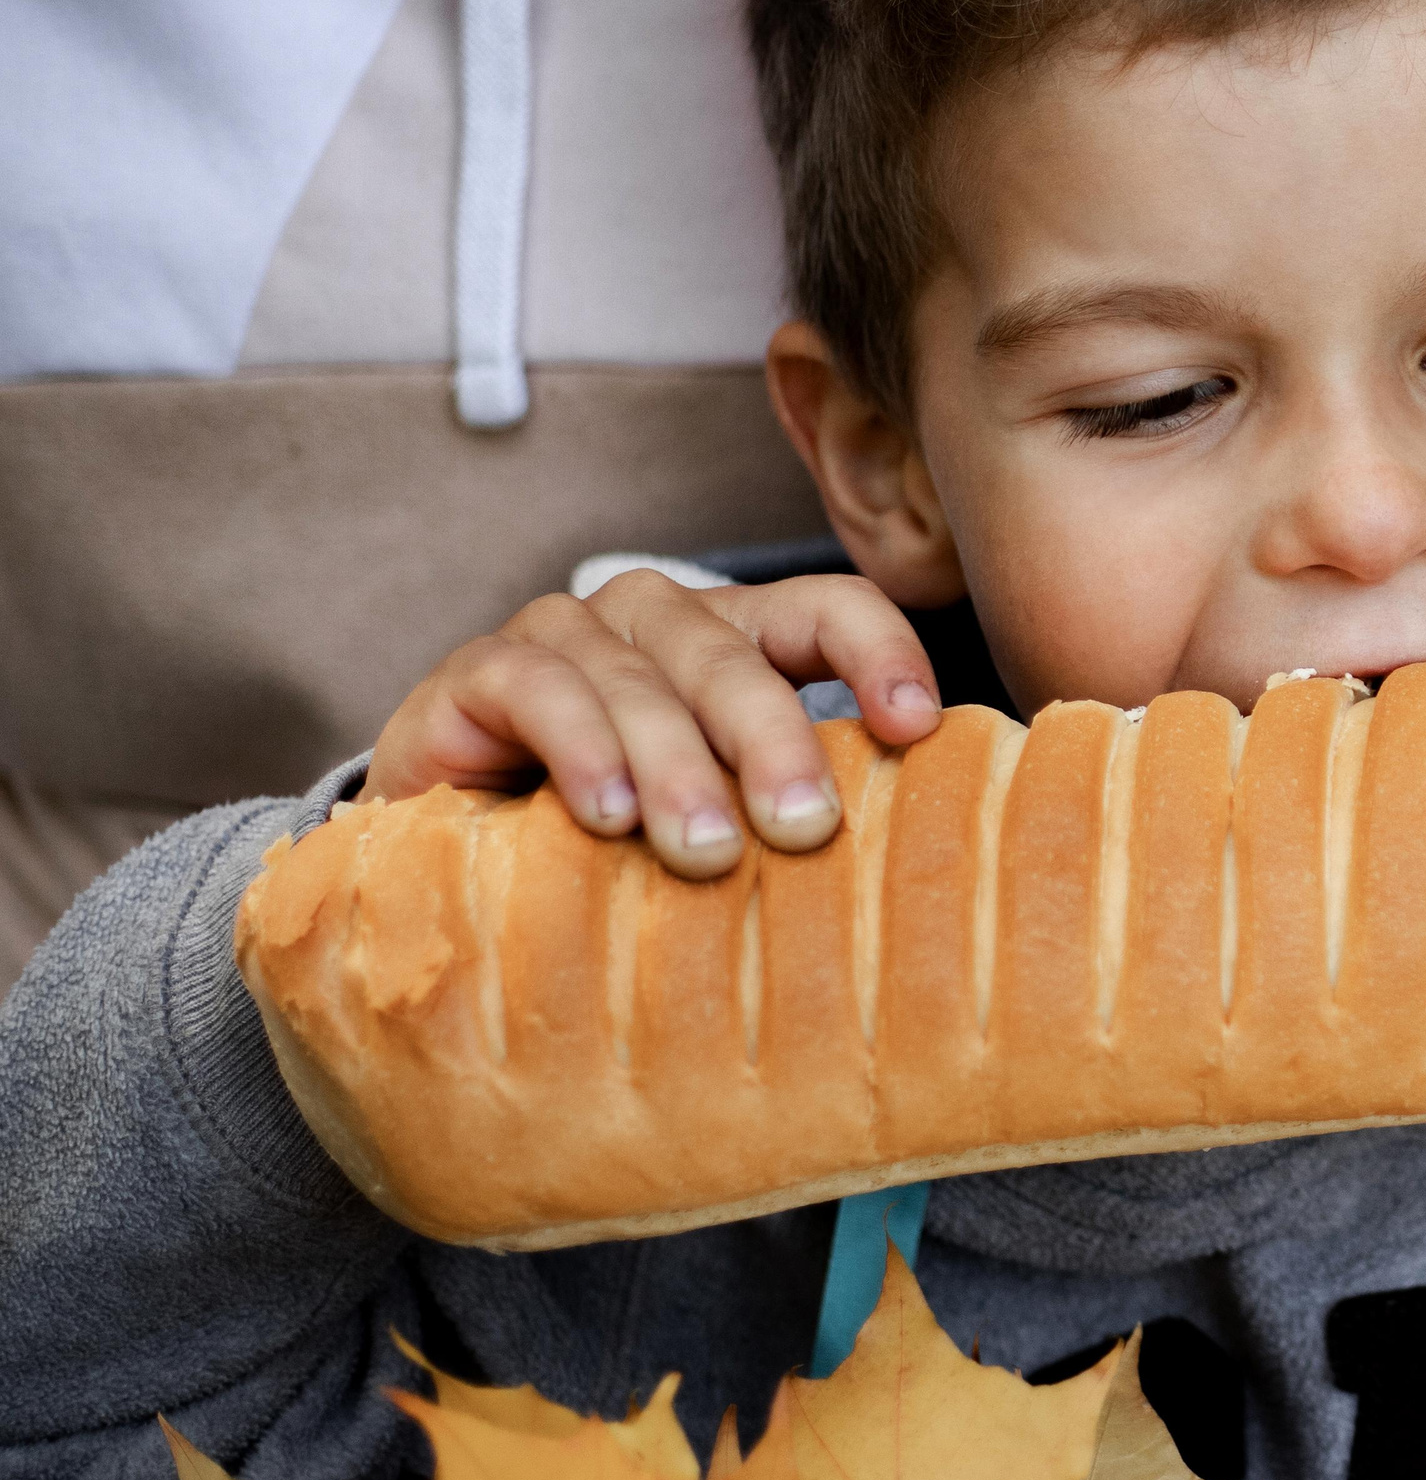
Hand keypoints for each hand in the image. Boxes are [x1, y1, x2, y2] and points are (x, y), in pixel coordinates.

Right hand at [361, 571, 941, 877]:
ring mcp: (567, 633)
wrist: (457, 863)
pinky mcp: (481, 668)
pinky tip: (605, 814)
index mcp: (736, 639)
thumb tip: (901, 870)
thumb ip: (782, 818)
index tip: (915, 728)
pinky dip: (579, 749)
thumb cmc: (615, 848)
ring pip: (641, 683)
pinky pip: (539, 690)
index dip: (878, 654)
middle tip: (805, 830)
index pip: (828, 609)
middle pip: (735, 659)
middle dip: (774, 744)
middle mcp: (656, 619)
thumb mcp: (715, 826)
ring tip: (707, 851)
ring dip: (677, 768)